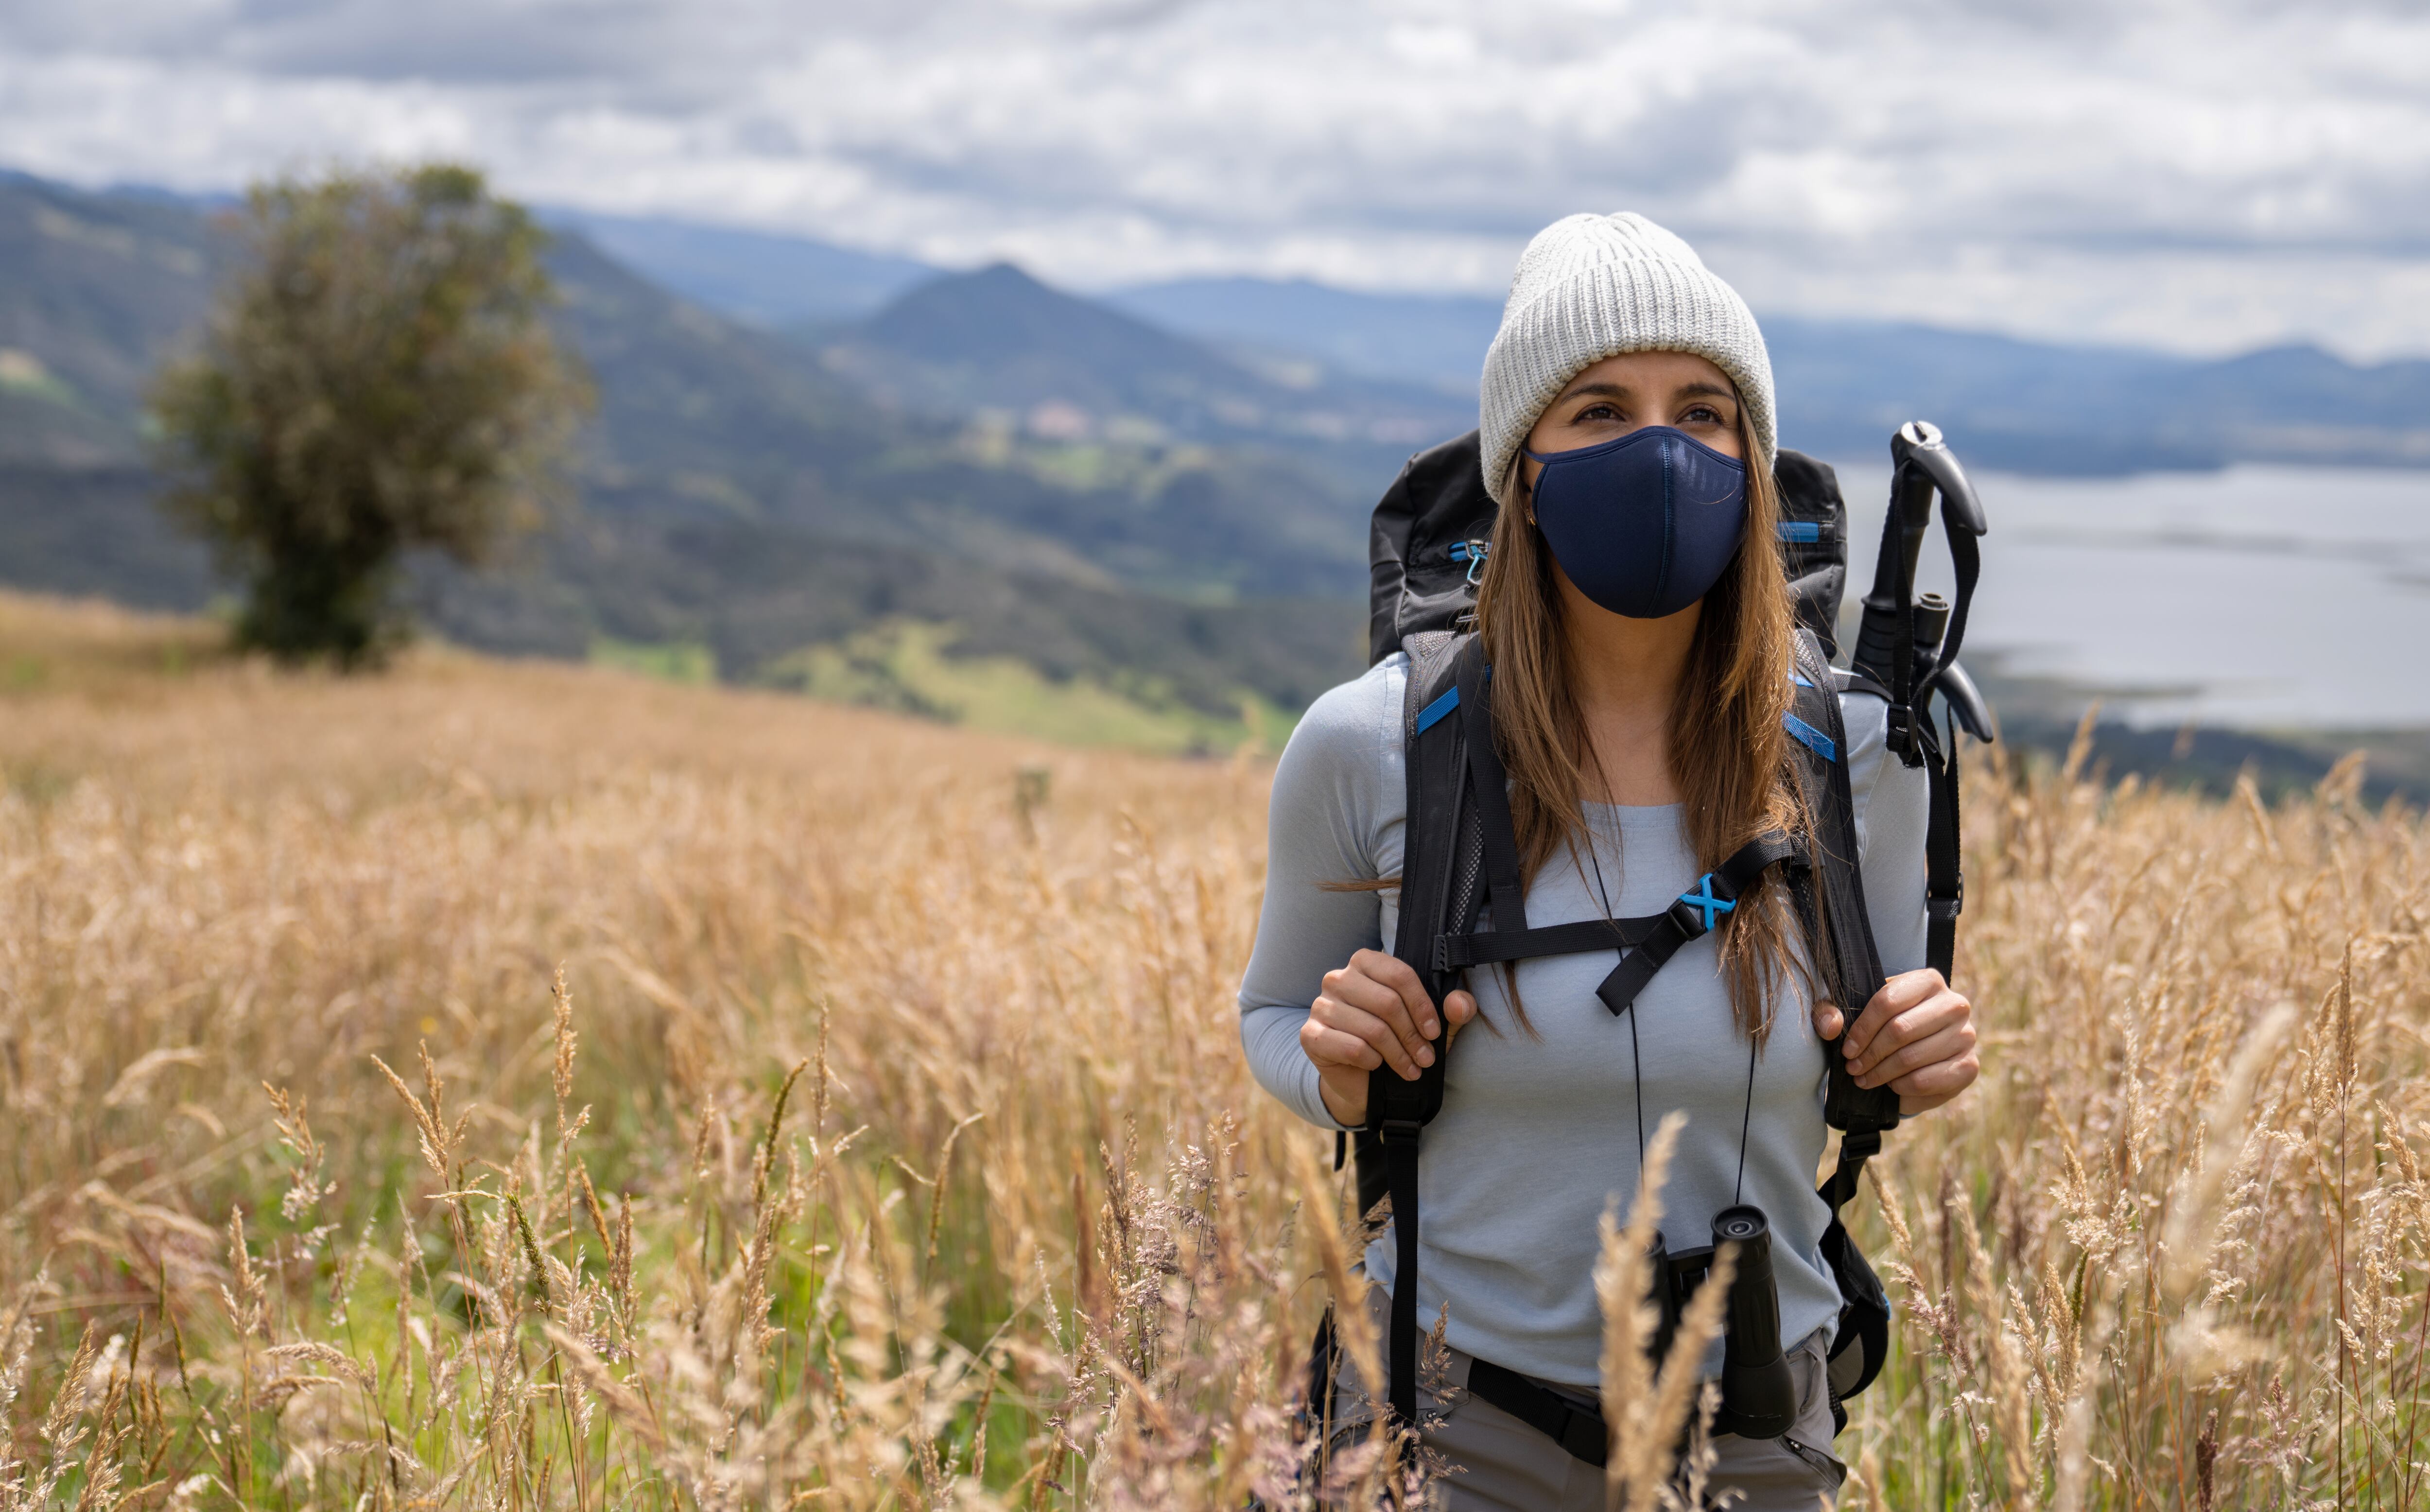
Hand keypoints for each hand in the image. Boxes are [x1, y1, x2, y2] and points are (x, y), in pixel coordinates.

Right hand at [1299, 949, 1479, 1126]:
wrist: (1361, 1080)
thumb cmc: (1395, 1042)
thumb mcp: (1430, 1026)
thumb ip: (1452, 1011)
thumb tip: (1460, 1003)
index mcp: (1365, 963)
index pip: (1399, 974)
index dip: (1422, 1005)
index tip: (1434, 1033)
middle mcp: (1338, 978)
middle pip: (1387, 1002)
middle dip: (1412, 1036)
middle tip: (1425, 1058)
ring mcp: (1320, 1005)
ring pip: (1372, 1028)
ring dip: (1397, 1054)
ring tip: (1410, 1068)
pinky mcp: (1310, 1035)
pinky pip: (1352, 1047)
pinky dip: (1372, 1061)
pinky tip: (1376, 1066)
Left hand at [1811, 968, 1978, 1116]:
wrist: (1921, 1049)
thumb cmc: (1885, 1025)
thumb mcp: (1856, 1012)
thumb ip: (1832, 1011)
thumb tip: (1830, 1026)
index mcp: (1928, 981)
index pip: (1887, 1002)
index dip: (1861, 1029)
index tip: (1847, 1049)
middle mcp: (1954, 1004)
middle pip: (1900, 1030)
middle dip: (1870, 1054)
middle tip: (1853, 1068)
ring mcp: (1966, 1036)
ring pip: (1911, 1058)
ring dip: (1881, 1073)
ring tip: (1864, 1079)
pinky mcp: (1969, 1067)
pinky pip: (1926, 1081)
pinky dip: (1901, 1087)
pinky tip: (1891, 1086)